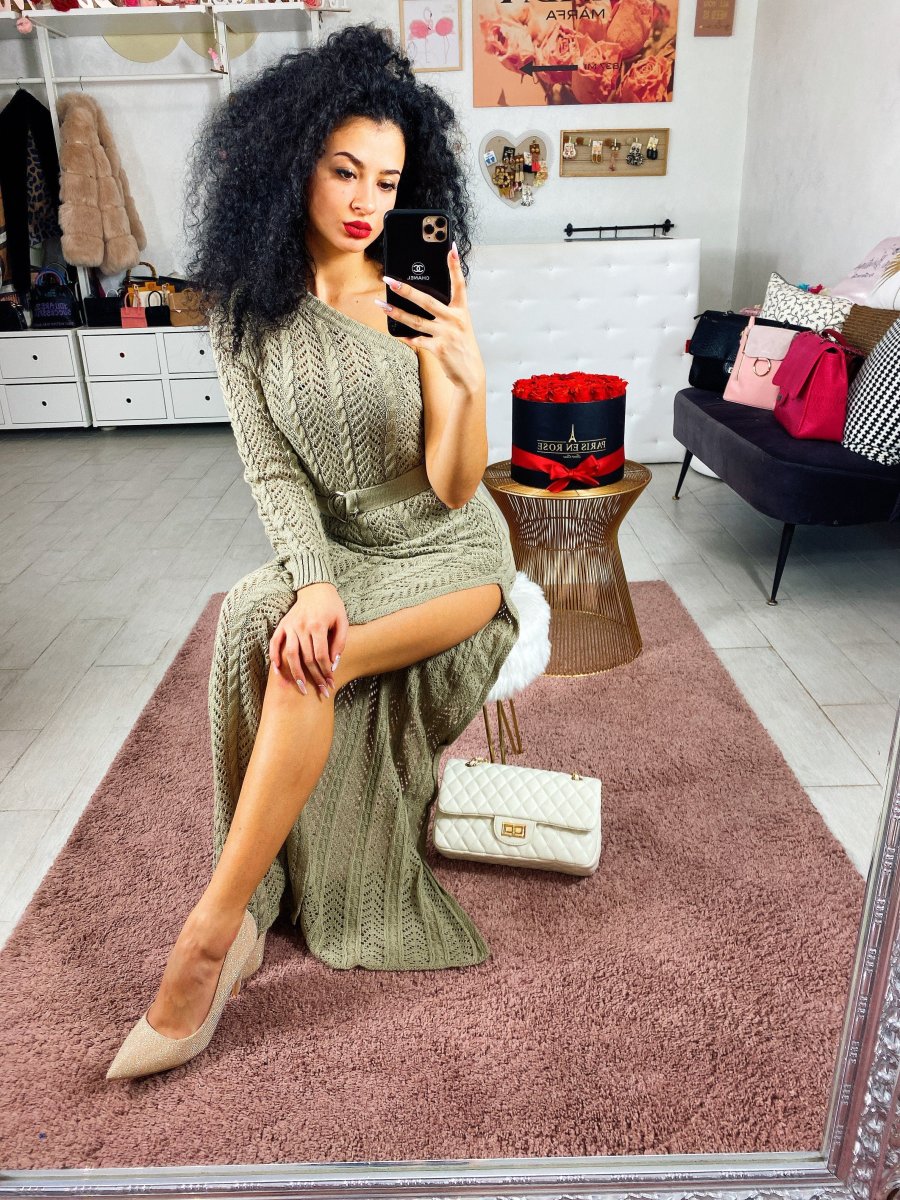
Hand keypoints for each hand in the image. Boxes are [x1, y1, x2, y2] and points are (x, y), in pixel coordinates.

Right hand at [268, 582, 348, 696]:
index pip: (321, 655)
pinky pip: (275, 643)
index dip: (326, 672)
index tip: (330, 683)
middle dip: (315, 677)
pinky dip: (274, 657)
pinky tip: (278, 671)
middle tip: (321, 691)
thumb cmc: (332, 607)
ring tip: (300, 688)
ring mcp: (290, 626)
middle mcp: (302, 626)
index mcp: (318, 625)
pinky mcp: (282, 625)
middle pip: (307, 658)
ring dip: (295, 673)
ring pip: (290, 654)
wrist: (316, 588)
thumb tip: (333, 664)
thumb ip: (339, 642)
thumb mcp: (342, 621)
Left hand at [380, 242, 485, 393]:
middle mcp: (454, 320)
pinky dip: (406, 337)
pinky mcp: (439, 349)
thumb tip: (419, 302)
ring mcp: (446, 334)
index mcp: (461, 311)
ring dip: (396, 312)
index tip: (451, 248)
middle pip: (427, 301)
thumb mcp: (459, 326)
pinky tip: (397, 334)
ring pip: (416, 320)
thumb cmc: (462, 347)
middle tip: (390, 280)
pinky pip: (416, 340)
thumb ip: (444, 313)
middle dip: (406, 290)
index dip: (455, 266)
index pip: (459, 285)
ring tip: (381, 304)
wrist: (470, 374)